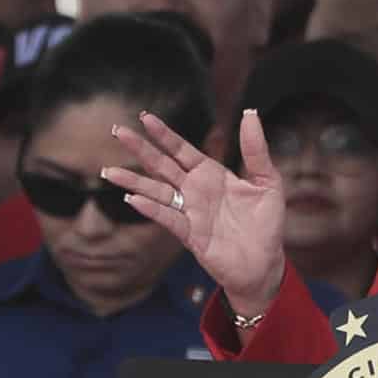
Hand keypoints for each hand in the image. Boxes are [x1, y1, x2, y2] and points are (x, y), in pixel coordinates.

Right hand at [102, 110, 286, 315]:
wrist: (265, 263)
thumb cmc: (266, 224)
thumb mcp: (268, 181)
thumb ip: (256, 150)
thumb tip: (249, 113)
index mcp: (212, 174)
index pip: (182, 150)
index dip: (164, 135)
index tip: (145, 117)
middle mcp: (195, 190)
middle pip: (162, 165)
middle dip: (140, 149)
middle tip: (117, 131)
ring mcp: (190, 212)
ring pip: (156, 192)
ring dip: (133, 182)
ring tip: (110, 171)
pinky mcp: (190, 235)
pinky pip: (168, 218)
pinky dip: (151, 209)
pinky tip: (133, 199)